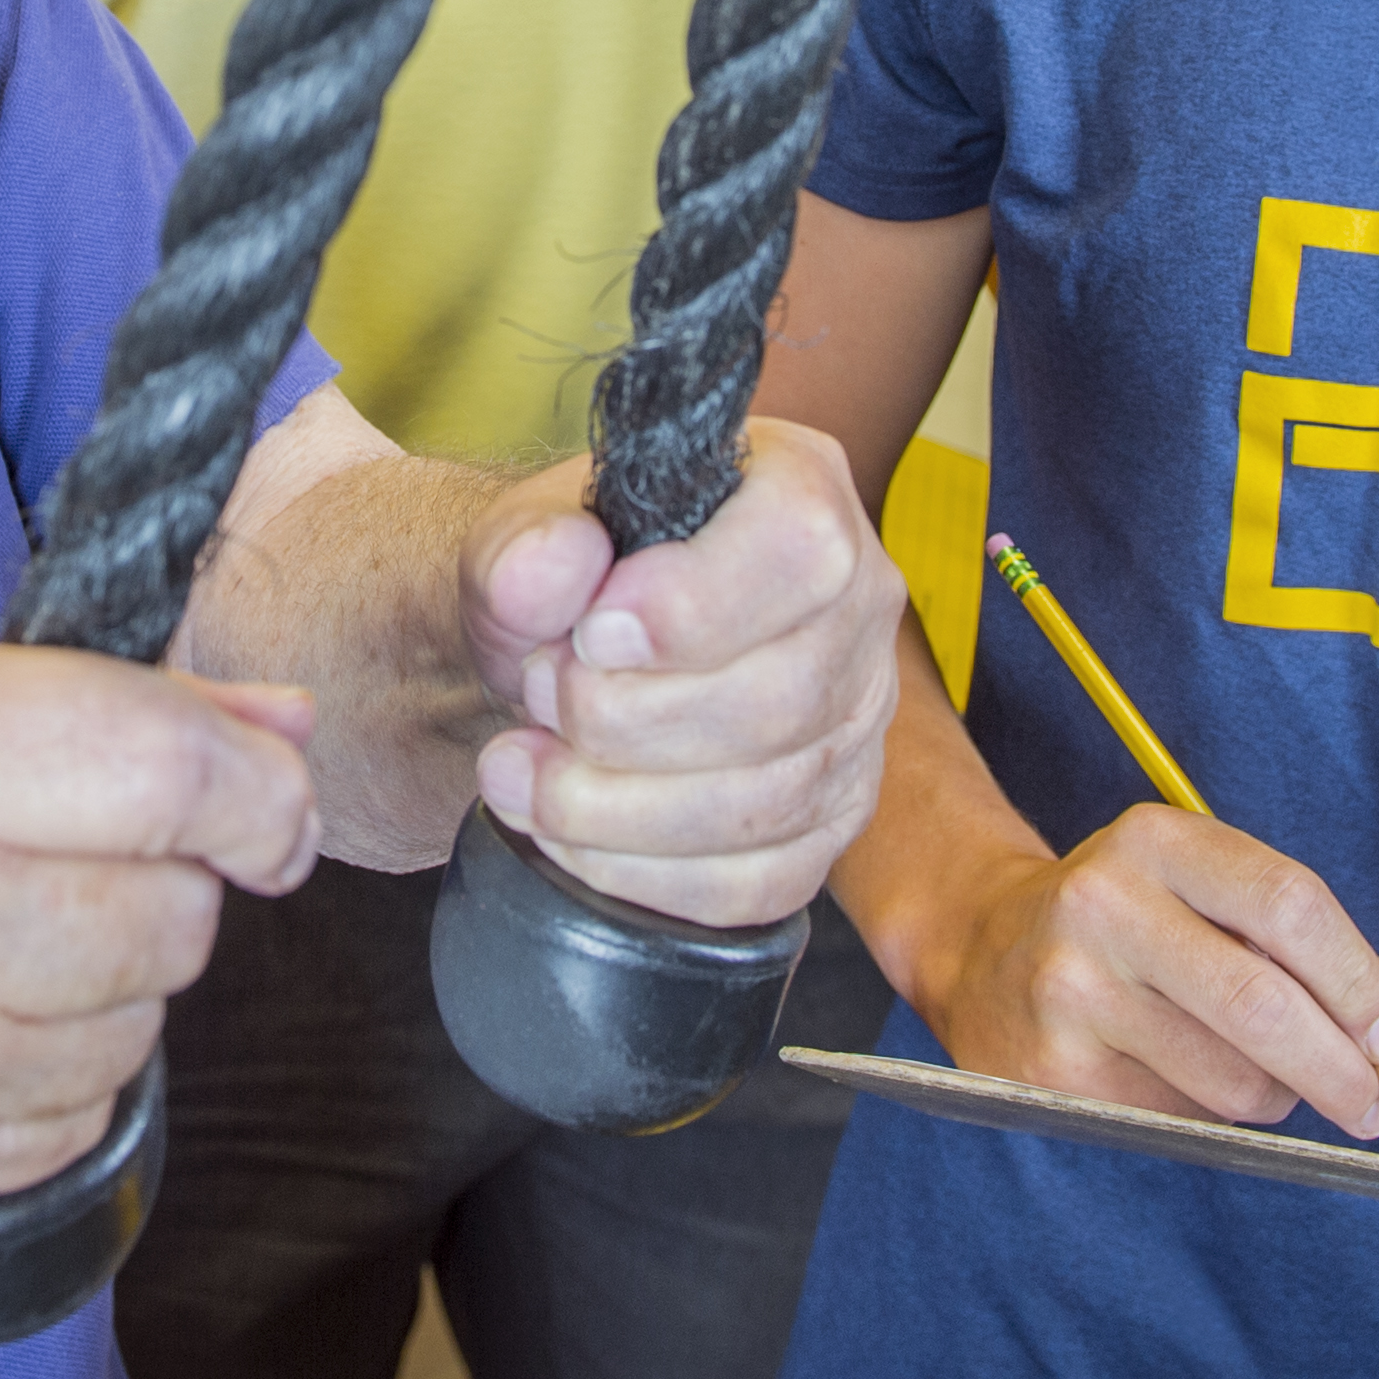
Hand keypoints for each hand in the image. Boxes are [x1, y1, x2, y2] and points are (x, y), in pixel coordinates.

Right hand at [0, 635, 316, 1229]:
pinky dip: (42, 1077)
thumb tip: (287, 726)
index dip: (259, 793)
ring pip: (130, 1035)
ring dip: (105, 986)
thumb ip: (94, 703)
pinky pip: (57, 1127)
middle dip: (168, 884)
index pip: (172, 773)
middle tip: (83, 857)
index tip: (261, 806)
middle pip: (172, 922)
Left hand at [457, 419, 905, 928]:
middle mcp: (859, 609)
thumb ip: (526, 547)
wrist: (571, 654)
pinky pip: (756, 884)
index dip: (692, 609)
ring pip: (763, 806)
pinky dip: (641, 873)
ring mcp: (855, 727)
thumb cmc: (571, 581)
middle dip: (623, 721)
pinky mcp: (827, 824)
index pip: (802, 555)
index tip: (590, 634)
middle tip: (534, 693)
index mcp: (801, 494)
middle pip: (780, 701)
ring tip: (519, 768)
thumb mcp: (523, 537)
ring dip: (612, 806)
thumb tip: (551, 571)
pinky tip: (566, 834)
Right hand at [922, 802, 1378, 1141]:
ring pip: (1231, 1080)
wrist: (983, 951)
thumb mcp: (1212, 899)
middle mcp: (1105, 907)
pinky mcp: (1056, 1073)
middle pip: (1261, 1004)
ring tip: (1266, 1081)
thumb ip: (1316, 956)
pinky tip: (1190, 1086)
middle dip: (1341, 1069)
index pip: (1287, 905)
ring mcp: (1072, 993)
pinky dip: (1216, 1120)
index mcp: (1158, 844)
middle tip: (1378, 1105)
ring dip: (1278, 1098)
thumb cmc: (1135, 925)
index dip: (1357, 981)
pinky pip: (1184, 1120)